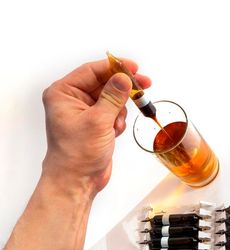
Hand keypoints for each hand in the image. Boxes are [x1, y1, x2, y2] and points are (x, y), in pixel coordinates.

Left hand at [41, 59, 150, 196]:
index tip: (134, 67)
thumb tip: (124, 77)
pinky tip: (114, 132)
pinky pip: (113, 111)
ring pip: (112, 97)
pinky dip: (118, 120)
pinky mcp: (95, 123)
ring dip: (119, 109)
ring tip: (116, 125)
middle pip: (104, 82)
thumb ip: (113, 96)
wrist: (77, 180)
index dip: (114, 67)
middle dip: (123, 89)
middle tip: (144, 85)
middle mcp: (72, 99)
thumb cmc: (77, 154)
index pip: (92, 71)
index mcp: (63, 93)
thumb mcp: (98, 120)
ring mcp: (84, 112)